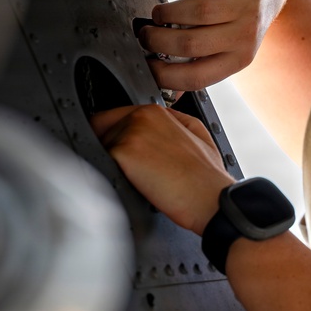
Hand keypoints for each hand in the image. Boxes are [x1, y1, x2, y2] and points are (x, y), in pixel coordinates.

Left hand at [92, 105, 234, 235]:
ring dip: (111, 163)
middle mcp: (140, 117)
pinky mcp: (123, 153)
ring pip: (100, 146)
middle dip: (109, 148)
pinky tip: (133, 184)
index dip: (114, 136)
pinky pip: (102, 162)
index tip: (123, 154)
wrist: (210, 199)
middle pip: (100, 129)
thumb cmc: (206, 176)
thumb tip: (151, 122)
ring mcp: (130, 133)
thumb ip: (170, 120)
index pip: (113, 117)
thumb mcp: (197, 133)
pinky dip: (111, 175)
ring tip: (137, 179)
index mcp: (155, 112)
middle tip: (129, 169)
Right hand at [139, 0, 272, 91]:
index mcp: (237, 60)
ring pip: (199, 12)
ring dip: (168, 13)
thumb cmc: (237, 19)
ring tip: (159, 14)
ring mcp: (247, 5)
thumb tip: (165, 84)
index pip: (196, 77)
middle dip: (158, 40)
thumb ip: (199, 62)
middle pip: (191, 43)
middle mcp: (244, 36)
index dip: (164, 74)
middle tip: (146, 35)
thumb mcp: (224, 48)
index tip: (146, 64)